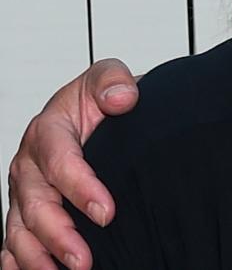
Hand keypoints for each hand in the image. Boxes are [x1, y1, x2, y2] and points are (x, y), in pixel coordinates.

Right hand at [2, 60, 138, 269]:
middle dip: (58, 235)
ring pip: (19, 230)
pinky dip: (19, 263)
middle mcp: (28, 164)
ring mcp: (23, 191)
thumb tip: (121, 97)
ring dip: (38, 257)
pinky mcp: (23, 211)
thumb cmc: (98, 98)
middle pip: (35, 204)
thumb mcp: (106, 78)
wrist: (94, 111)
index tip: (107, 212)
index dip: (81, 188)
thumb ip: (112, 81)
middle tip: (85, 259)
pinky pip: (12, 242)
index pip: (60, 162)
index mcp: (47, 130)